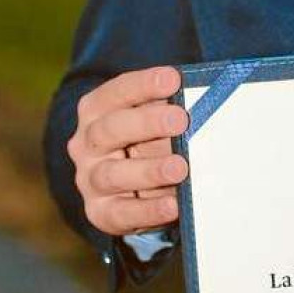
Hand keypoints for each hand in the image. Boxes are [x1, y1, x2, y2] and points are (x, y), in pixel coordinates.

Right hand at [68, 65, 188, 235]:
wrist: (124, 189)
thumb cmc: (147, 142)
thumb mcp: (153, 121)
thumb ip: (169, 108)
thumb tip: (206, 96)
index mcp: (96, 111)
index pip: (115, 93)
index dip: (142, 85)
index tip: (172, 79)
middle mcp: (87, 144)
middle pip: (110, 130)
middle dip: (146, 123)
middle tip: (180, 120)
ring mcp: (90, 180)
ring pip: (112, 174)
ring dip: (148, 170)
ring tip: (180, 167)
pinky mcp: (101, 212)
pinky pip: (122, 213)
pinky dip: (148, 210)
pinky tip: (174, 205)